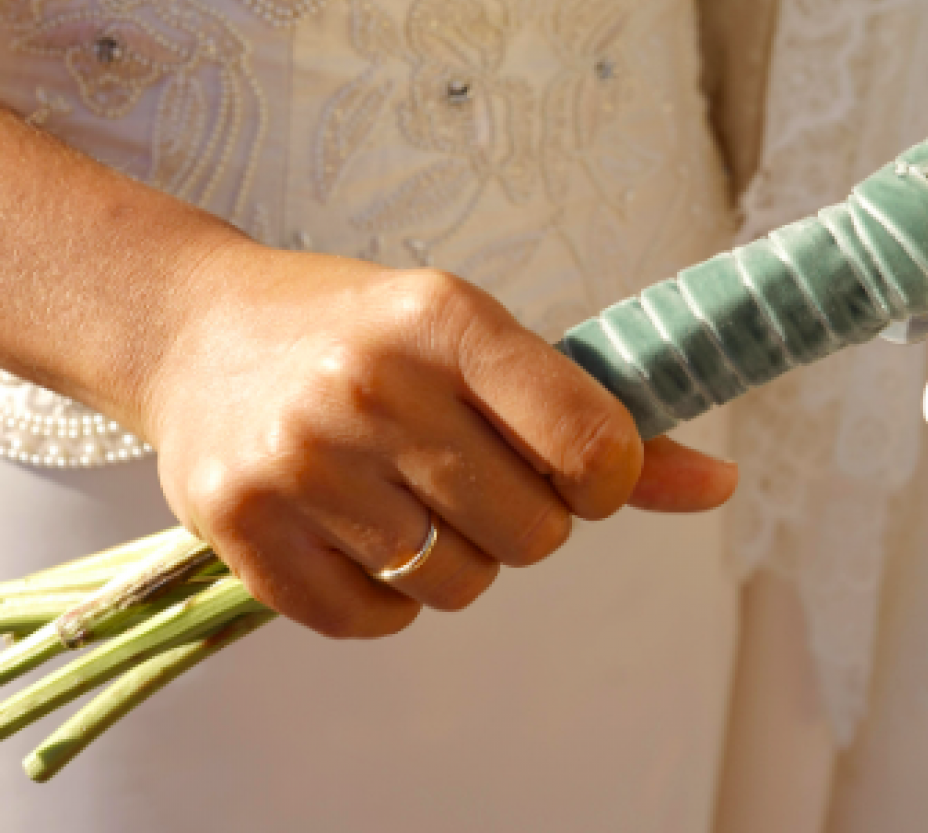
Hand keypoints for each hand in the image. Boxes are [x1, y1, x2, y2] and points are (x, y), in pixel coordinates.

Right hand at [141, 243, 736, 639]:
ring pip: (456, 585)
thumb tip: (717, 483)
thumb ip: (592, 413)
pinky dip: (387, 595)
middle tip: (477, 475)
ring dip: (457, 558)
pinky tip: (361, 531)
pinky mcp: (245, 526)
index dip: (611, 480)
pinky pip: (374, 620)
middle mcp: (373, 387)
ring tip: (412, 497)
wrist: (198, 328)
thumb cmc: (359, 330)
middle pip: (535, 535)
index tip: (583, 472)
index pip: (592, 446)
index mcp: (446, 320)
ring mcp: (301, 461)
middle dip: (528, 519)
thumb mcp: (473, 338)